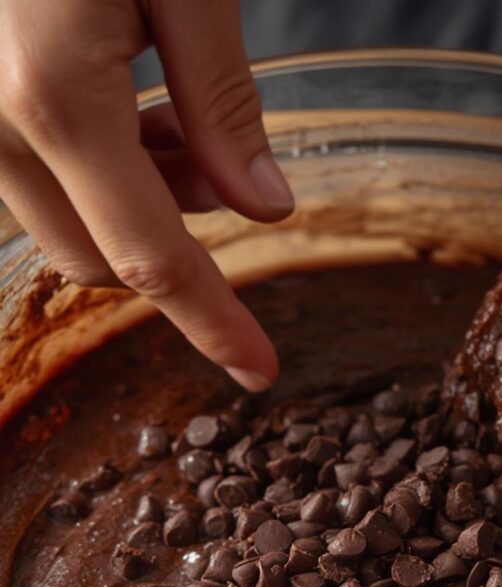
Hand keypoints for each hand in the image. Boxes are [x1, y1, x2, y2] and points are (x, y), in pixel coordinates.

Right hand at [0, 0, 294, 390]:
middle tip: (225, 171)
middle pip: (102, 256)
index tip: (260, 372)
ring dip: (136, 204)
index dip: (214, 322)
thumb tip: (267, 210)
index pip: (154, 257)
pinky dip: (93, 169)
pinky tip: (123, 103)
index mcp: (53, 94)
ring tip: (177, 120)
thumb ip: (221, 97)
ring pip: (63, 220)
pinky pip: (29, 174)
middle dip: (177, 244)